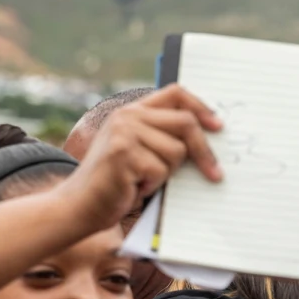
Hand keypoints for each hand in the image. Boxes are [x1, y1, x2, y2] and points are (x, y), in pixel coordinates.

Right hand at [58, 84, 221, 232]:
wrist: (79, 205)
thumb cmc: (116, 184)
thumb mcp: (139, 153)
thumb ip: (163, 138)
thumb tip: (210, 137)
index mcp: (133, 111)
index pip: (176, 93)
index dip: (201, 107)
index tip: (218, 126)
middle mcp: (127, 116)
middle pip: (185, 122)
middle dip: (204, 151)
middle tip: (215, 174)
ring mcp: (124, 133)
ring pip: (177, 151)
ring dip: (167, 174)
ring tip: (143, 180)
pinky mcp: (123, 154)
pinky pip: (161, 171)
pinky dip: (153, 186)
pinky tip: (134, 187)